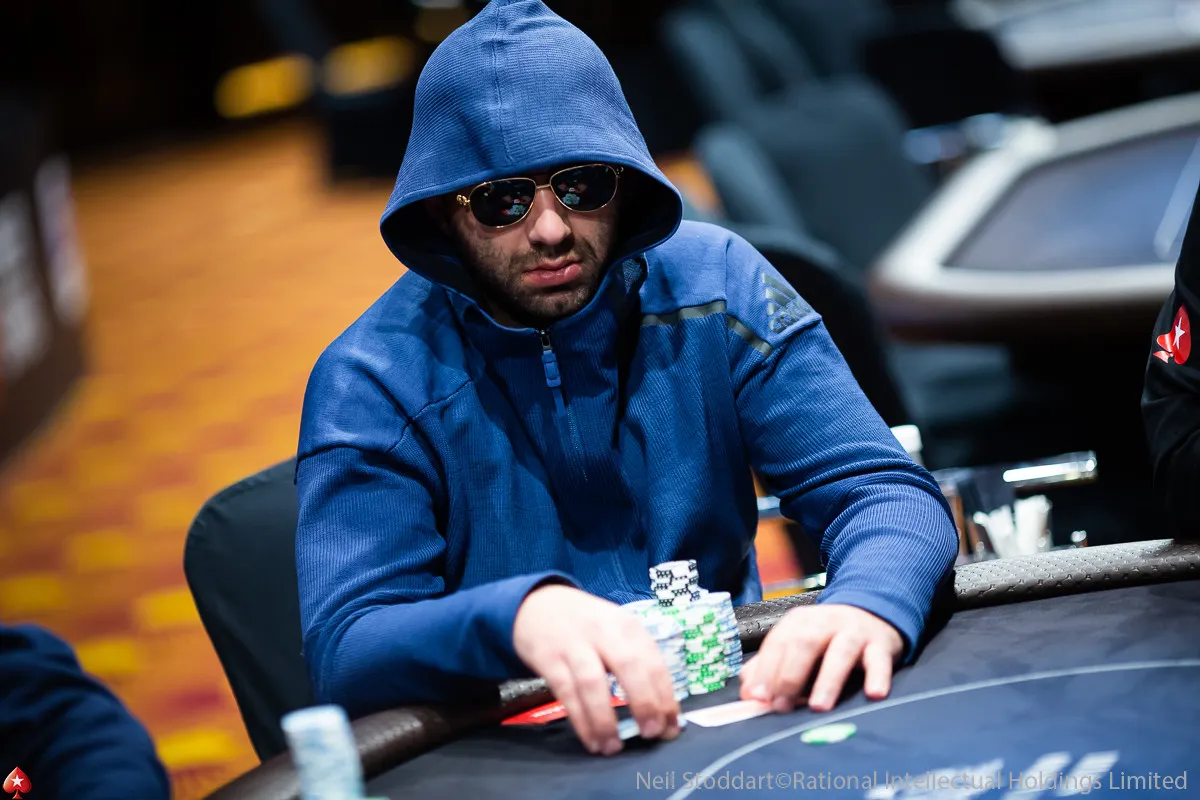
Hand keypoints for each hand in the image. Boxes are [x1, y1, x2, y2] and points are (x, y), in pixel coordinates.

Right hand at [513, 585, 680, 754]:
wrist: (537, 603)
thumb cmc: (586, 625)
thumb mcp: (616, 630)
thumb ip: (636, 661)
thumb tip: (661, 710)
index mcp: (627, 626)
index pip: (654, 663)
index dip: (666, 698)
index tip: (671, 727)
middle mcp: (603, 631)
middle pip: (628, 667)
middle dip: (644, 703)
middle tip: (651, 734)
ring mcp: (574, 644)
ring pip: (593, 683)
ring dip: (606, 719)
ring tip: (613, 747)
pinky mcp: (549, 658)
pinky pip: (567, 693)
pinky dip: (580, 720)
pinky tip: (591, 740)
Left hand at [738, 603, 902, 712]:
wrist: (872, 612)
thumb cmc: (827, 637)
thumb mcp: (796, 643)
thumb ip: (770, 665)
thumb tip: (748, 692)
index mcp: (799, 622)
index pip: (778, 644)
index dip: (766, 671)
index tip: (758, 698)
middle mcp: (825, 622)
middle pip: (804, 644)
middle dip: (790, 677)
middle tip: (782, 707)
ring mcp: (854, 632)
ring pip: (840, 653)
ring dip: (828, 680)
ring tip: (819, 707)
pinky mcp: (880, 645)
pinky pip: (879, 661)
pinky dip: (877, 677)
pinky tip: (874, 694)